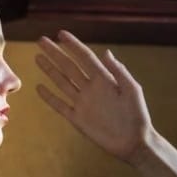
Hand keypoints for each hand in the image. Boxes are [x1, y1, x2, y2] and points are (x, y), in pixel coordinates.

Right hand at [35, 30, 152, 163]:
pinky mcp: (78, 119)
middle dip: (56, 53)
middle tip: (41, 40)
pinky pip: (60, 105)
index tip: (61, 33)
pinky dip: (50, 97)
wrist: (134, 142)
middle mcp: (91, 88)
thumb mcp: (132, 90)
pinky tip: (39, 87)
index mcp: (105, 79)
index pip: (85, 58)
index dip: (73, 45)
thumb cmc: (138, 115)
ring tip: (38, 57)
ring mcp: (83, 103)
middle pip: (69, 67)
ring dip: (50, 70)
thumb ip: (119, 71)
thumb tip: (106, 52)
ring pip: (62, 82)